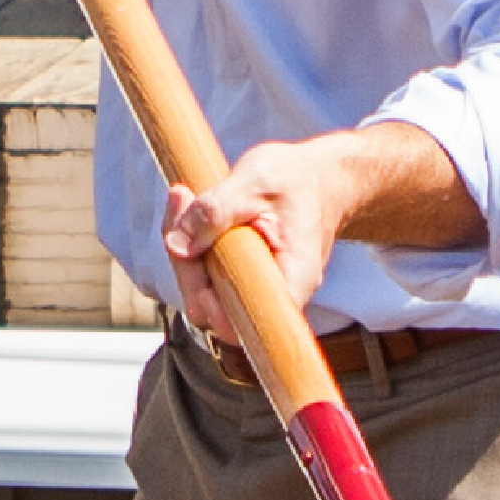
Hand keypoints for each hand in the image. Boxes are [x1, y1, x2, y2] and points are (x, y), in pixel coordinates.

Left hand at [156, 134, 366, 350]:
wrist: (323, 177)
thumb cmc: (298, 178)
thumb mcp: (255, 180)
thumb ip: (216, 210)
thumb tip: (176, 245)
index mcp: (294, 278)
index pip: (247, 322)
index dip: (212, 307)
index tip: (196, 261)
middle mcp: (278, 294)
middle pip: (215, 310)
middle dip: (185, 262)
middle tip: (181, 200)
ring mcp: (258, 289)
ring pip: (206, 294)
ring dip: (184, 252)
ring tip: (184, 198)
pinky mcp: (243, 279)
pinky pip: (209, 278)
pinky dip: (193, 248)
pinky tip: (189, 210)